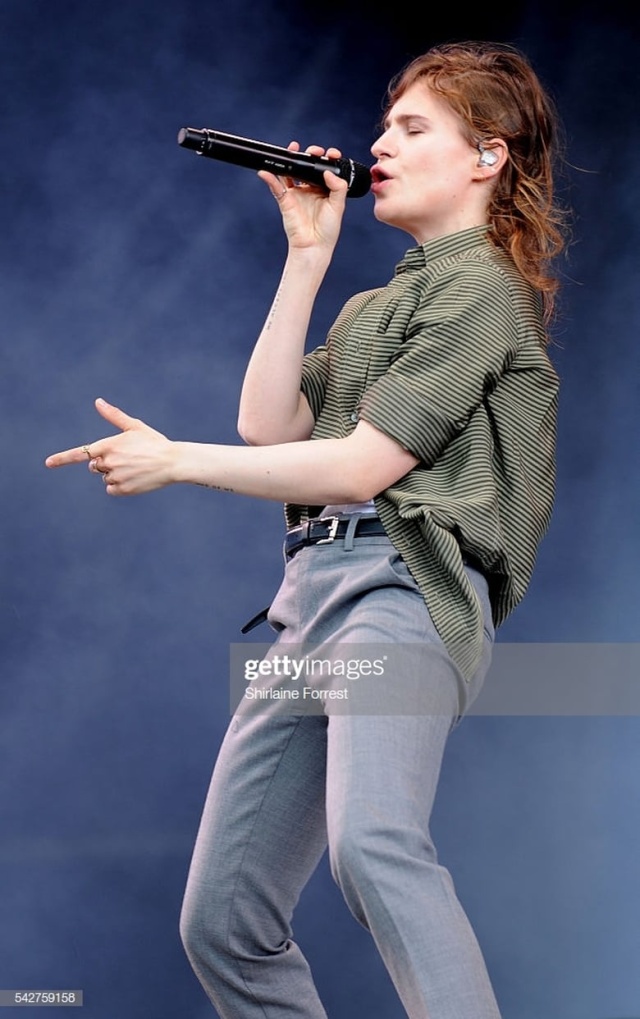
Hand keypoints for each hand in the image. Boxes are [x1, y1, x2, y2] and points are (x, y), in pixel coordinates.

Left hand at [45, 398, 176, 495]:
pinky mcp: (123, 489)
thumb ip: (114, 416)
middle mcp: (109, 461)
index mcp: (109, 445)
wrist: (173, 462)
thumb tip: (98, 402)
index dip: (62, 458)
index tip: (48, 463)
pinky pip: (111, 489)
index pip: (80, 453)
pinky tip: (135, 479)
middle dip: (104, 463)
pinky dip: (120, 486)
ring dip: (115, 474)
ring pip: (104, 478)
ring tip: (135, 468)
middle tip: (126, 459)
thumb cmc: (154, 442)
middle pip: (94, 466)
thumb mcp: (135, 426)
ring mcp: (116, 476)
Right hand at [258, 142, 347, 252]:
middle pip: (306, 166)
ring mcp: (297, 194)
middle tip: (313, 152)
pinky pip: (276, 186)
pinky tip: (267, 171)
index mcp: (324, 189)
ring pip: (290, 172)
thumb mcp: (339, 206)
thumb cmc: (328, 230)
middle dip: (309, 154)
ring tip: (292, 149)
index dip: (326, 158)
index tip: (330, 154)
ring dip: (290, 159)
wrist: (314, 246)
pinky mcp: (286, 200)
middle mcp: (310, 189)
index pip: (324, 168)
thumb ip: (338, 186)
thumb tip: (328, 171)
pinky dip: (270, 178)